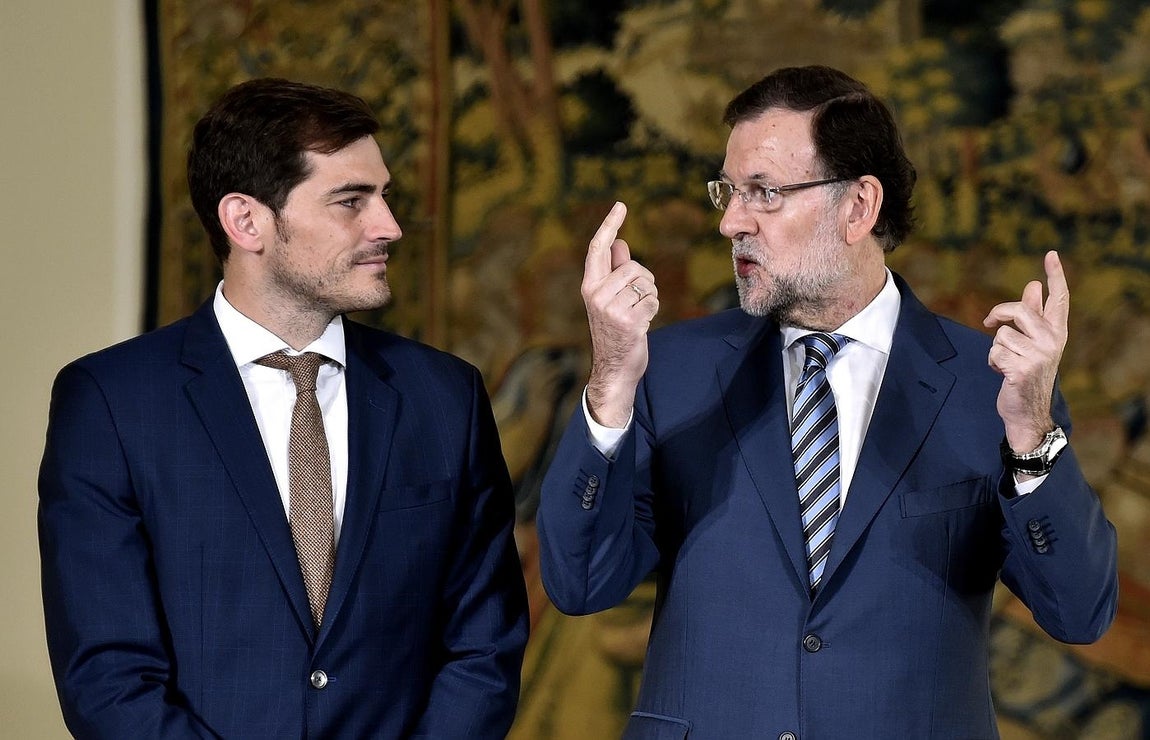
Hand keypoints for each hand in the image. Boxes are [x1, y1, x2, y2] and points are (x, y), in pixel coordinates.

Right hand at [582, 202, 659, 427]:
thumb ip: (614, 271)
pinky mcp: (628, 322)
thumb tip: (620, 243)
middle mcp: (596, 295)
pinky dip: (653, 310)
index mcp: (589, 286)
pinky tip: (643, 324)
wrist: (614, 368)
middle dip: (644, 280)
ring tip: (638, 313)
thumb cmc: (615, 331)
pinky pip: (653, 301)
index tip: (620, 206)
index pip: (599, 249)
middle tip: (637, 301)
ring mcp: (611, 310)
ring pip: (645, 284)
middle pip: (632, 267)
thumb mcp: (610, 299)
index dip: (610, 225)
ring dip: (650, 297)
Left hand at [982, 250, 1068, 451]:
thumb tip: (1033, 285)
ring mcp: (1039, 356)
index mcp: (1057, 332)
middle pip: (1018, 310)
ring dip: (995, 349)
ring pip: (1001, 334)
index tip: (1051, 254)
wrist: (1027, 412)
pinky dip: (991, 362)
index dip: (1055, 276)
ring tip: (1007, 363)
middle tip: (989, 322)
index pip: (1059, 299)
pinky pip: (994, 352)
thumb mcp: (1032, 343)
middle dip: (998, 314)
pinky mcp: (1022, 369)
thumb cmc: (1027, 373)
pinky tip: (1003, 374)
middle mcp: (1052, 341)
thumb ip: (1032, 315)